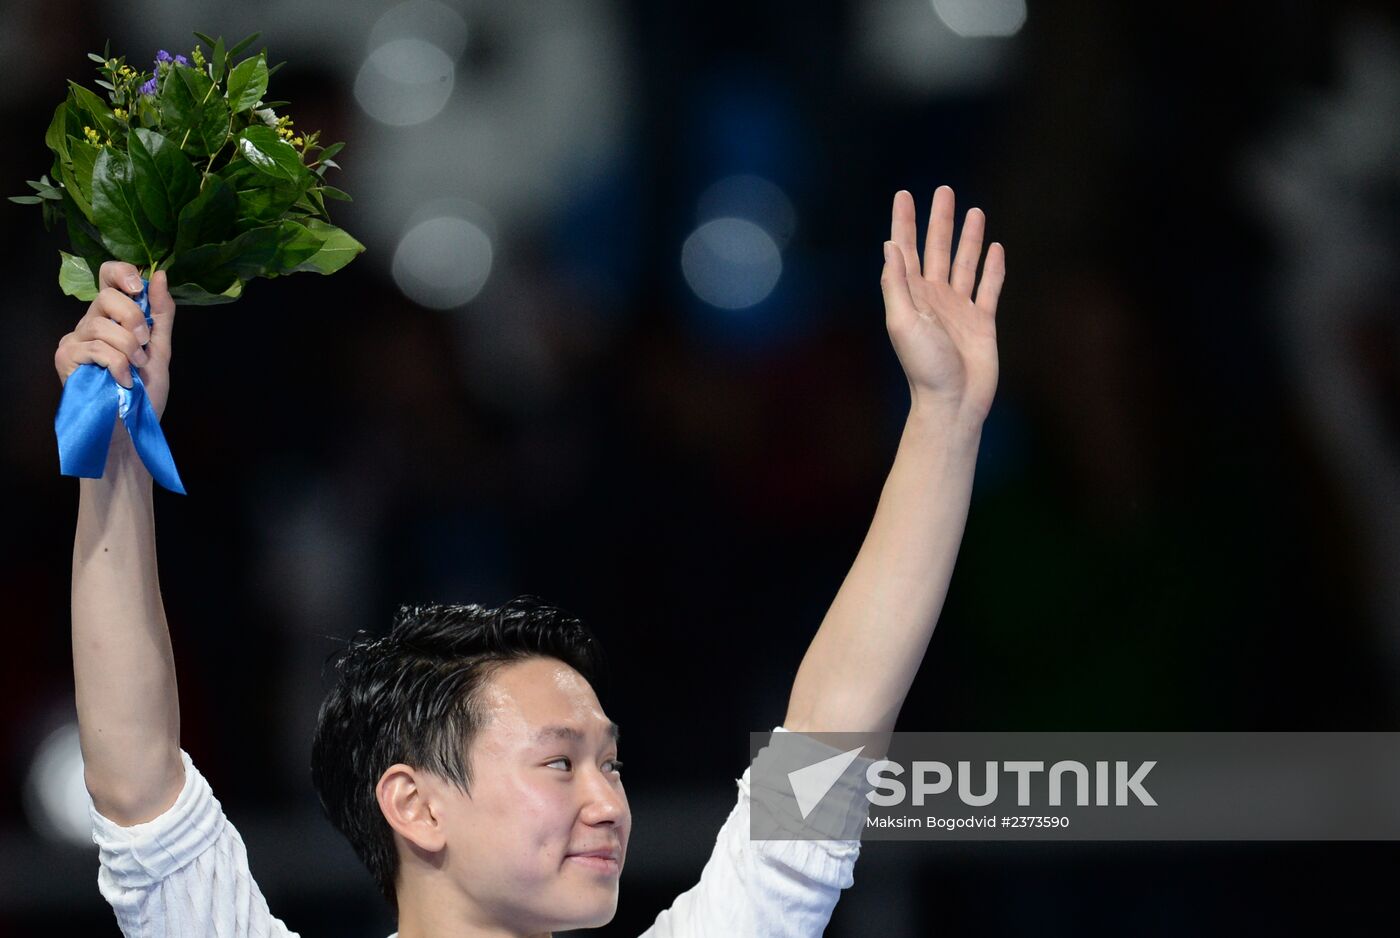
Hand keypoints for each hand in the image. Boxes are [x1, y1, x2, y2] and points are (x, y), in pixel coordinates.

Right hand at [54, 262, 176, 418]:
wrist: (133, 424)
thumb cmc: (144, 389)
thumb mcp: (160, 347)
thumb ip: (161, 313)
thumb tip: (161, 275)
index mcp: (113, 316)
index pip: (107, 276)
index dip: (122, 273)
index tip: (138, 288)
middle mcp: (90, 322)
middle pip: (106, 297)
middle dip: (134, 320)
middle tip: (142, 345)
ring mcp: (75, 340)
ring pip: (102, 325)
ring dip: (128, 349)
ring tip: (135, 368)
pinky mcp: (66, 357)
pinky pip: (96, 348)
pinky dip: (117, 365)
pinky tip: (122, 379)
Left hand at [881, 186, 1003, 420]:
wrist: (953, 402)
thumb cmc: (924, 367)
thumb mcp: (903, 322)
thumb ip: (896, 284)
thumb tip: (890, 245)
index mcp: (912, 296)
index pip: (906, 251)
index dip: (905, 223)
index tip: (905, 195)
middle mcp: (935, 298)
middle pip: (937, 249)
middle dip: (940, 221)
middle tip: (944, 191)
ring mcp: (959, 309)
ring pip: (965, 264)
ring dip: (969, 238)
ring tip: (975, 211)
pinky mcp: (982, 322)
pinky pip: (989, 288)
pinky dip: (993, 269)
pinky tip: (997, 249)